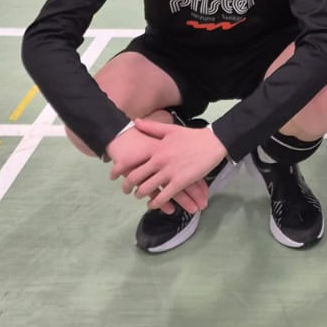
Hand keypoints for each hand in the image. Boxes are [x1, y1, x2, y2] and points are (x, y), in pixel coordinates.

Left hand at [112, 116, 226, 213]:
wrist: (213, 142)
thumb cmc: (192, 136)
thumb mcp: (171, 130)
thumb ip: (152, 128)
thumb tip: (136, 122)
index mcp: (156, 148)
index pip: (132, 160)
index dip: (119, 169)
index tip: (112, 176)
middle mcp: (159, 161)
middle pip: (136, 177)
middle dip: (127, 186)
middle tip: (125, 190)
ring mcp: (169, 172)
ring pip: (147, 189)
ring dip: (141, 195)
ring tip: (139, 196)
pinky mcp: (180, 182)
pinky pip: (163, 196)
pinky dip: (156, 203)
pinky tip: (153, 204)